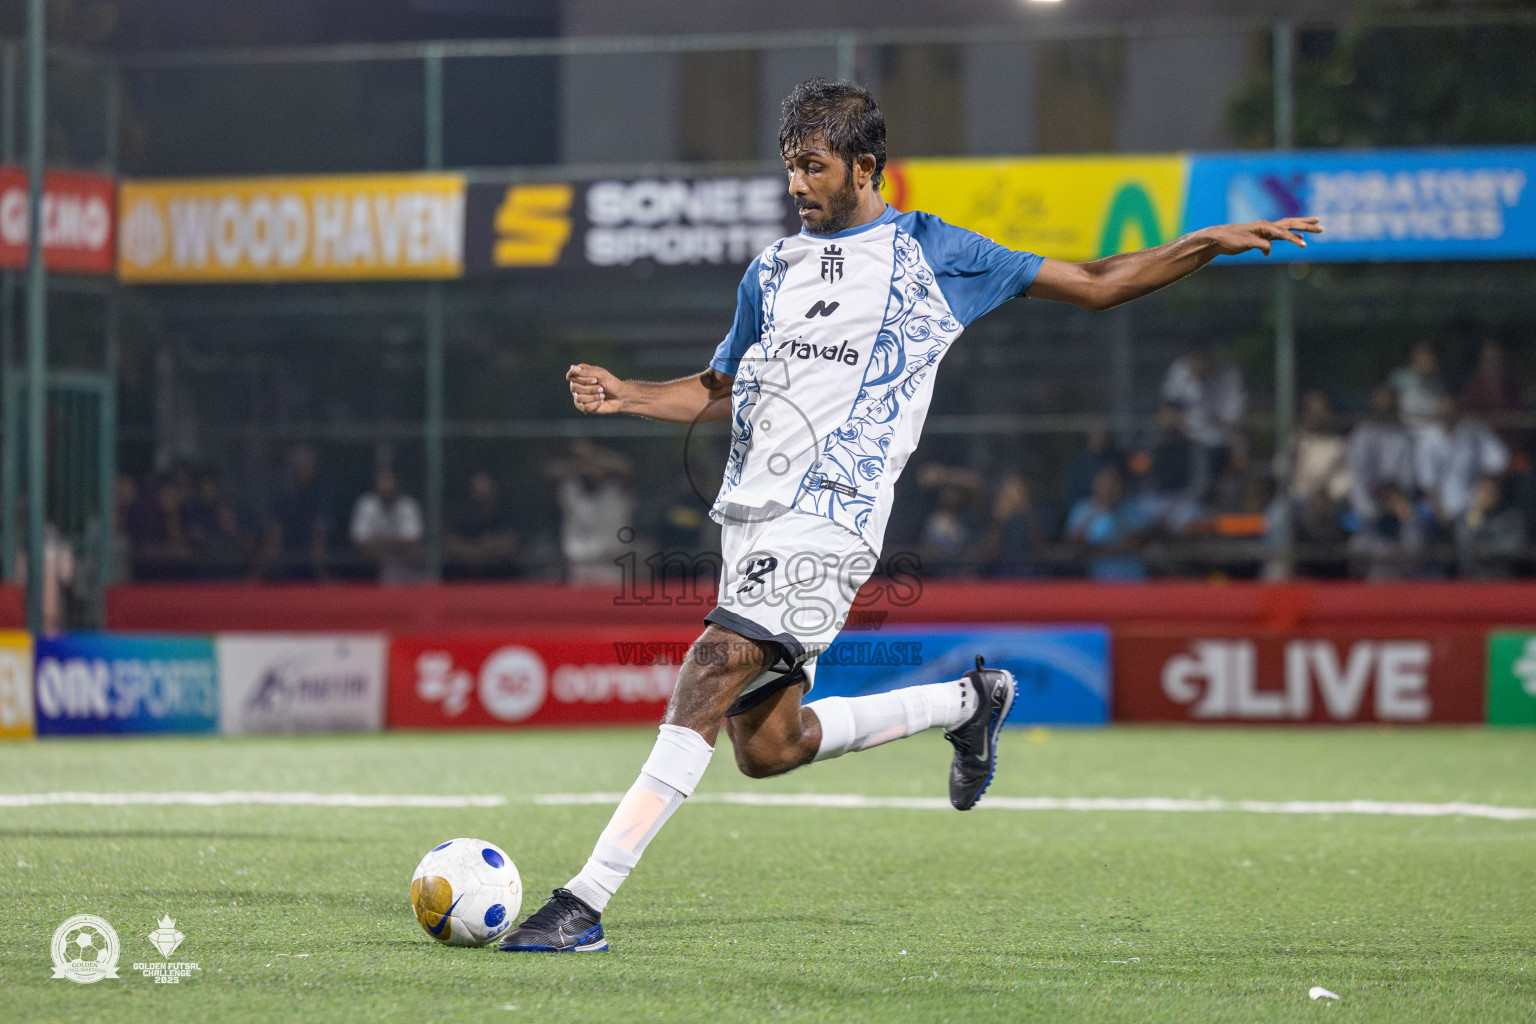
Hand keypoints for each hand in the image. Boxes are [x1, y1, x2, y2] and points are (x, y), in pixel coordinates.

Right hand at [566, 363, 624, 414]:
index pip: (571, 376)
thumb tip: (572, 367)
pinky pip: (585, 407)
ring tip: (602, 395)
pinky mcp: (583, 407)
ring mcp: (579, 397)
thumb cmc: (611, 383)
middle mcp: (577, 386)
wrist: (620, 397)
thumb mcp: (601, 374)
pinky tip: (601, 401)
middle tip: (601, 388)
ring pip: (579, 398)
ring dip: (594, 396)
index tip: (595, 379)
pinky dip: (596, 404)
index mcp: (579, 375)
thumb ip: (586, 371)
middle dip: (590, 388)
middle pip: (574, 388)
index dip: (582, 379)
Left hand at [1203, 217, 1321, 255]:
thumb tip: (1268, 250)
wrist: (1217, 238)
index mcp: (1264, 227)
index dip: (1294, 239)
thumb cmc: (1229, 239)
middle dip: (1306, 226)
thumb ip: (1258, 245)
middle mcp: (1266, 226)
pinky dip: (1291, 235)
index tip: (1305, 245)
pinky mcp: (1262, 235)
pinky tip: (1298, 239)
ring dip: (1302, 226)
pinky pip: (1281, 234)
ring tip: (1316, 223)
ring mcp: (1265, 230)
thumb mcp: (1244, 244)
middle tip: (1322, 227)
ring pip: (1288, 226)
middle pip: (1291, 224)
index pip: (1284, 233)